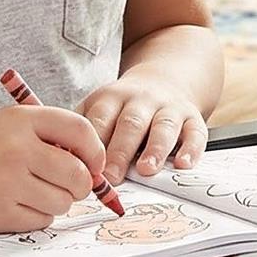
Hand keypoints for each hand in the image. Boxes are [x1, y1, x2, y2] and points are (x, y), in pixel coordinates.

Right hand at [0, 105, 106, 231]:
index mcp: (21, 120)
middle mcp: (15, 150)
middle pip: (78, 175)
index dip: (95, 151)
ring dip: (57, 201)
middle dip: (81, 184)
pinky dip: (37, 216)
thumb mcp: (10, 123)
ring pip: (63, 202)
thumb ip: (51, 136)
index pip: (80, 132)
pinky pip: (41, 221)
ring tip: (35, 191)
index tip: (93, 163)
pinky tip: (17, 203)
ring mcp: (6, 184)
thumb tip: (95, 167)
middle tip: (69, 184)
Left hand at [79, 73, 207, 183]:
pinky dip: (191, 149)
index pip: (100, 119)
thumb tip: (60, 162)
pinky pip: (195, 133)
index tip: (85, 170)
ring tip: (147, 170)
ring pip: (163, 127)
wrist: (166, 79)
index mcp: (112, 98)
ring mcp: (169, 108)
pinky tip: (183, 164)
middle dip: (120, 151)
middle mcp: (142, 100)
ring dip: (155, 149)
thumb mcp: (99, 107)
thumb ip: (83, 132)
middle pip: (130, 124)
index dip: (92, 144)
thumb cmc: (124, 107)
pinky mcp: (193, 118)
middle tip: (111, 177)